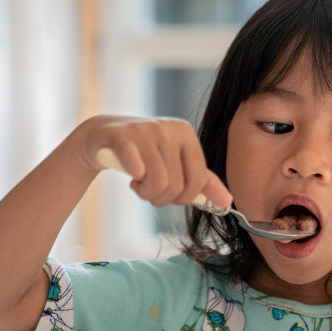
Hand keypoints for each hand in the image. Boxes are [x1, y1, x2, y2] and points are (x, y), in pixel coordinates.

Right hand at [79, 115, 231, 206]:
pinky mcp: (121, 137)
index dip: (183, 198)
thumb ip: (202, 182)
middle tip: (148, 189)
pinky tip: (130, 176)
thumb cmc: (145, 153)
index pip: (197, 180)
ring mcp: (145, 131)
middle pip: (175, 186)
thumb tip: (227, 201)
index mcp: (186, 134)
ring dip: (145, 193)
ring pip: (156, 183)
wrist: (104, 135)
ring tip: (138, 183)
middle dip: (160, 198)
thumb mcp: (176, 163)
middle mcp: (169, 129)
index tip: (169, 194)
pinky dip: (134, 178)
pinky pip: (135, 166)